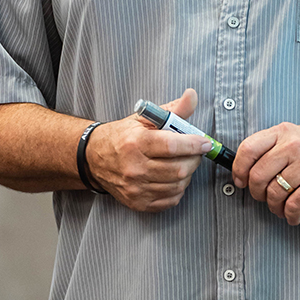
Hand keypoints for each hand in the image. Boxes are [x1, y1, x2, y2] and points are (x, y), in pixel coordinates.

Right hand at [86, 88, 209, 211]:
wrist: (94, 159)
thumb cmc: (122, 137)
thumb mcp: (144, 118)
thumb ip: (173, 110)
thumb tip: (193, 95)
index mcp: (135, 143)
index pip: (172, 146)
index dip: (194, 144)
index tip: (204, 142)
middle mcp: (134, 168)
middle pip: (179, 169)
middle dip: (194, 159)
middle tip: (194, 152)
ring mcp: (135, 188)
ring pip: (178, 186)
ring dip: (187, 174)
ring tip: (182, 163)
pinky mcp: (138, 203)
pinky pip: (171, 200)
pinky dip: (178, 188)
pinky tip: (171, 177)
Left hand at [232, 121, 299, 226]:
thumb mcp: (298, 138)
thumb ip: (273, 148)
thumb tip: (244, 169)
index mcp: (284, 132)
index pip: (248, 149)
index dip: (239, 169)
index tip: (241, 181)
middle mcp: (294, 145)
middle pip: (258, 176)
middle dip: (257, 194)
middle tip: (264, 198)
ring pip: (274, 194)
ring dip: (275, 207)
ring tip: (282, 208)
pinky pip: (294, 206)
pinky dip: (291, 215)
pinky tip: (294, 215)